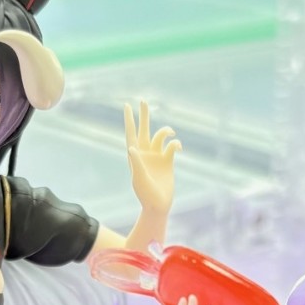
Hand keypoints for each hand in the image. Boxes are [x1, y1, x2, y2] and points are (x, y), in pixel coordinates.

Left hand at [124, 99, 179, 218]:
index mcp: (135, 156)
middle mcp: (145, 153)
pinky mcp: (167, 161)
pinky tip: (178, 148)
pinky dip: (175, 144)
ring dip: (166, 131)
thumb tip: (131, 147)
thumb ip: (136, 163)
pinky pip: (171, 146)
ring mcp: (156, 157)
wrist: (158, 205)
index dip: (129, 120)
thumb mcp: (139, 179)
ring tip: (171, 132)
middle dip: (144, 116)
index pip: (131, 134)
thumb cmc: (146, 194)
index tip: (127, 106)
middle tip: (143, 100)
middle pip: (144, 130)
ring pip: (160, 136)